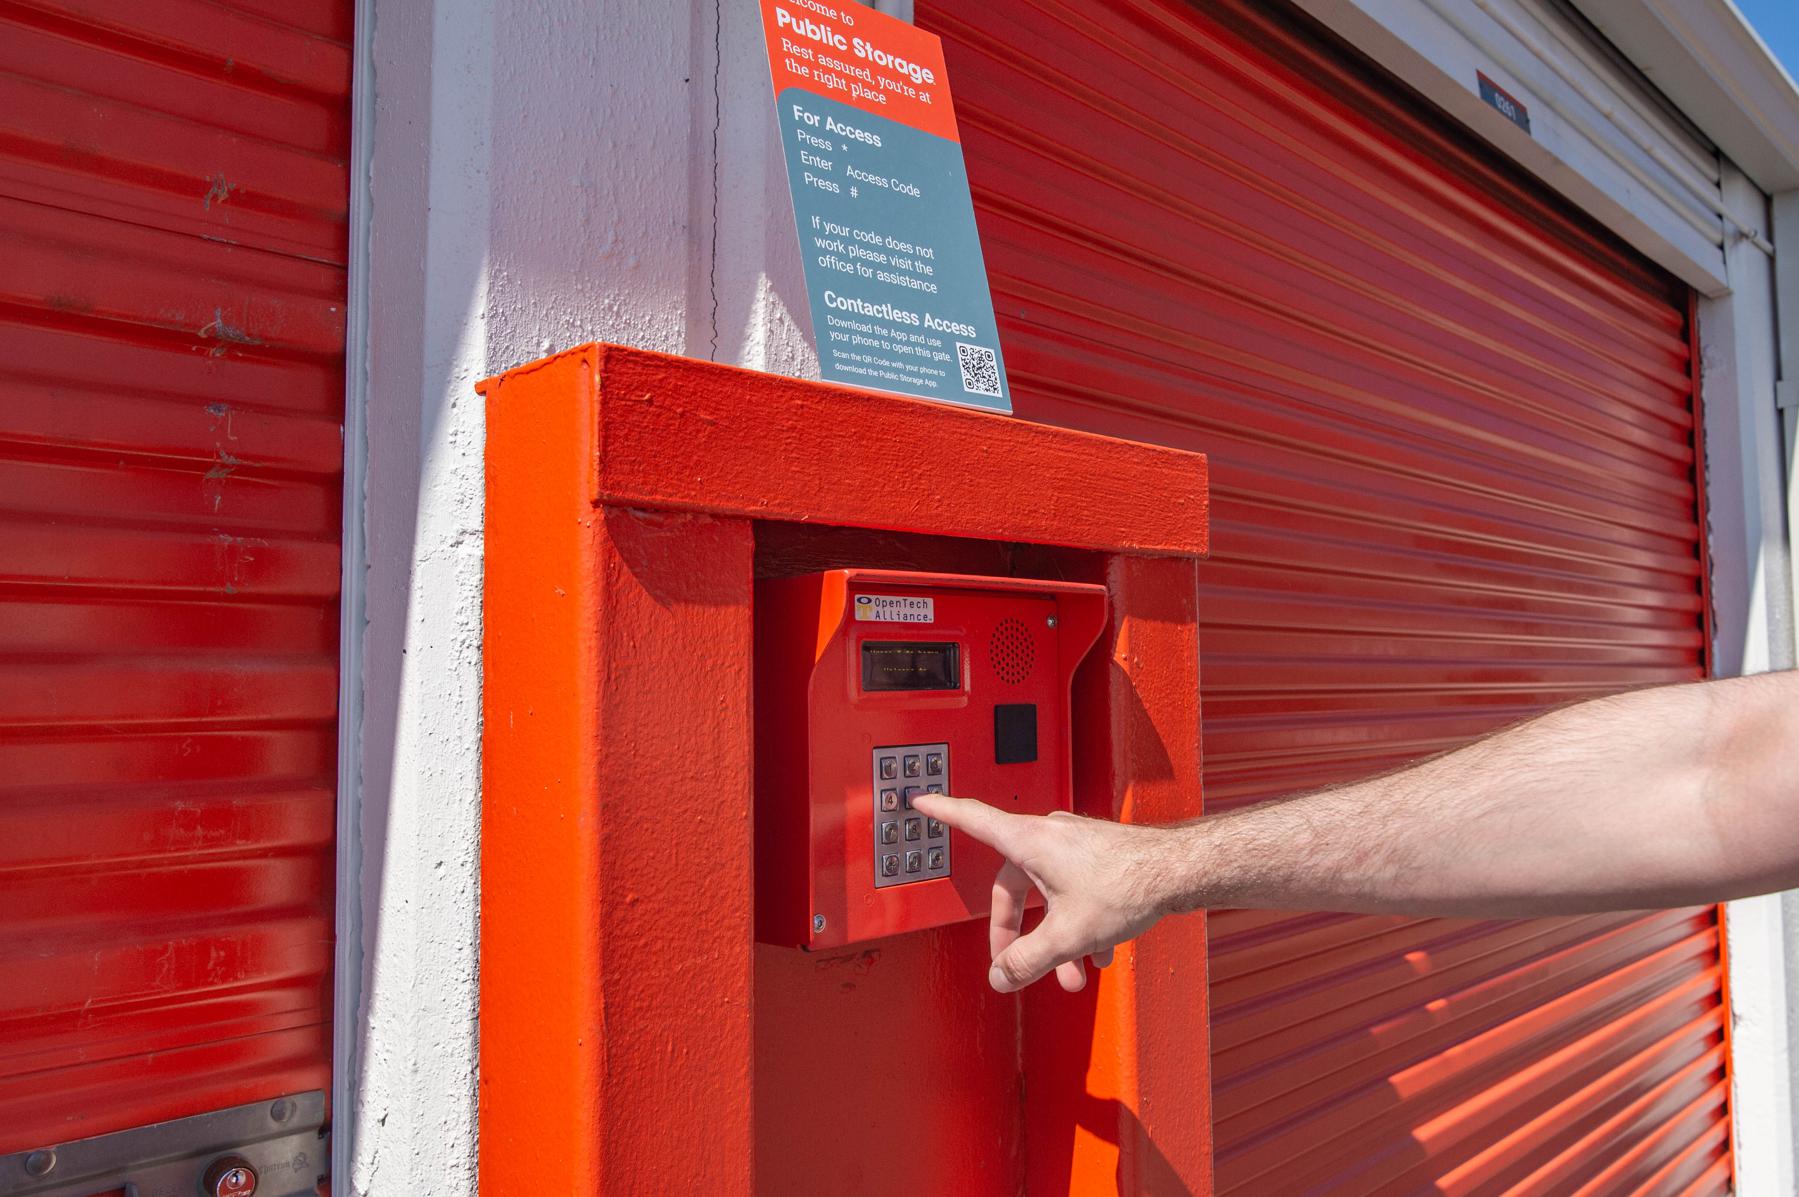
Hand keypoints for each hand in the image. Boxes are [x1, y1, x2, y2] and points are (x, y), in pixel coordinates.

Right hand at [910, 794, 1178, 992]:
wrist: (1180, 871)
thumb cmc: (1126, 886)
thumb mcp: (1066, 935)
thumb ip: (1028, 960)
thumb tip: (1001, 977)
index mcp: (1029, 842)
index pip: (973, 820)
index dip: (944, 812)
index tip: (921, 801)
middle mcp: (1049, 836)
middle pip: (1012, 885)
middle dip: (1016, 933)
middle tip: (1017, 965)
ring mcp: (1076, 844)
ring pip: (1049, 895)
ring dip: (1055, 937)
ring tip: (1072, 973)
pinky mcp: (1099, 855)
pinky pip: (1075, 891)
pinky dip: (1079, 923)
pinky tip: (1100, 953)